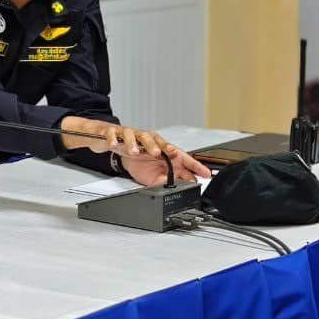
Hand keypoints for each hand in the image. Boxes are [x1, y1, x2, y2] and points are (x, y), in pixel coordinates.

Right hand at [58, 117, 210, 182]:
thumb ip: (164, 179)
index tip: (205, 173)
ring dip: (142, 143)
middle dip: (165, 147)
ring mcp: (134, 136)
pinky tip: (115, 144)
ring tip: (139, 151)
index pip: (180, 156)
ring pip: (141, 136)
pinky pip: (117, 134)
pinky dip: (115, 139)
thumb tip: (175, 185)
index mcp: (162, 151)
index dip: (193, 164)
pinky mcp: (118, 134)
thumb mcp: (152, 174)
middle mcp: (150, 140)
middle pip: (161, 141)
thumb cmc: (135, 157)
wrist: (113, 144)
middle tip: (170, 152)